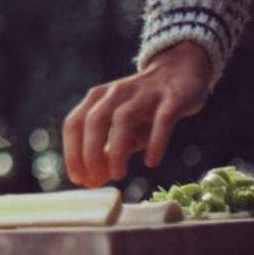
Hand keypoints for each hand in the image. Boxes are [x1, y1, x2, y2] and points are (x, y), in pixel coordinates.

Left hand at [62, 42, 211, 187]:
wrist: (181, 71)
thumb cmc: (145, 107)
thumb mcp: (122, 127)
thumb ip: (107, 151)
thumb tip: (92, 182)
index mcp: (97, 98)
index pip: (74, 124)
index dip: (72, 152)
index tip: (77, 179)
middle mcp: (117, 93)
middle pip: (95, 121)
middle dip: (91, 153)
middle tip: (95, 180)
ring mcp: (144, 93)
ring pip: (123, 119)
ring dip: (117, 150)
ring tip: (119, 175)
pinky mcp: (172, 98)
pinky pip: (162, 120)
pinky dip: (155, 142)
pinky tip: (151, 162)